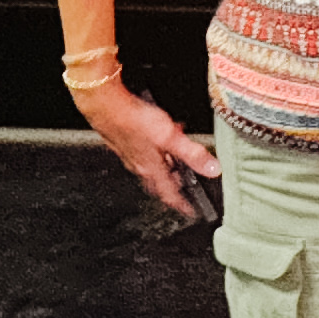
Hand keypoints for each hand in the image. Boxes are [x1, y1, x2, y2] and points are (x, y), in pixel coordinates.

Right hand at [81, 81, 219, 219]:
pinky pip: (142, 151)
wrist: (106, 106)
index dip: (182, 204)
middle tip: (184, 185)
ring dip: (165, 164)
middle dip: (173, 184)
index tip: (190, 211)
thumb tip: (212, 169)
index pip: (169, 194)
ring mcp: (129, 154)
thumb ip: (192, 154)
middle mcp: (138, 165)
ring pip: (150, 166)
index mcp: (151, 169)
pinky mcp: (123, 141)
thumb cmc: (134, 121)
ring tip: (176, 156)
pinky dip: (154, 149)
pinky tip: (158, 137)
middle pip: (159, 182)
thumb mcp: (171, 138)